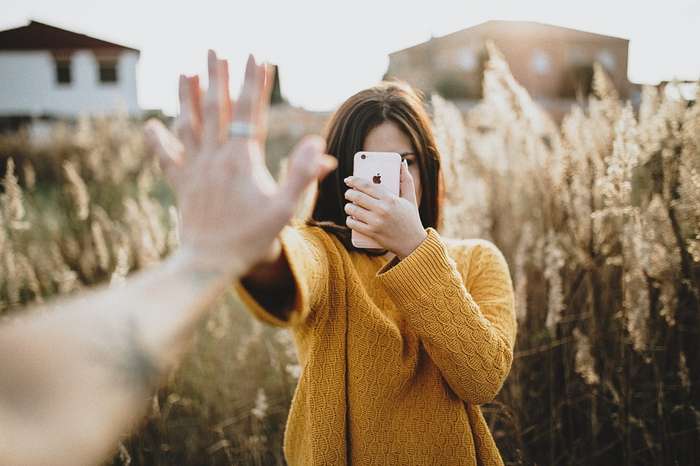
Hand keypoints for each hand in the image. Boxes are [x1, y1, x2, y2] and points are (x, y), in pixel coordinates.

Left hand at [145, 50, 335, 276]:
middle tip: (216, 51)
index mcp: (242, 160)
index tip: (257, 57)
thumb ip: (303, 175)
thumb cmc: (252, 238)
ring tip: (187, 72)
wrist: (211, 263)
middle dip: (218, 76)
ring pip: (189, 124)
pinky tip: (151, 125)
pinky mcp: (181, 184)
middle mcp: (215, 157)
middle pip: (216, 108)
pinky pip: (167, 156)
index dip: (255, 82)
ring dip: (187, 96)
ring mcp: (195, 169)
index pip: (251, 112)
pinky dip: (158, 140)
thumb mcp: (286, 209)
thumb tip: (319, 145)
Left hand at [344, 160, 426, 258]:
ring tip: (350, 206)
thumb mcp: (411, 198)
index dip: (354, 180)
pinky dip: (349, 219)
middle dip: (349, 193)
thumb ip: (406, 179)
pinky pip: (353, 223)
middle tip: (349, 193)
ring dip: (348, 206)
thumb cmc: (411, 219)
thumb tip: (402, 163)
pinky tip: (351, 217)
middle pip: (357, 196)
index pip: (367, 185)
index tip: (348, 180)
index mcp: (390, 198)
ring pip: (352, 209)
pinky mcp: (371, 233)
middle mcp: (382, 209)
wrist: (413, 243)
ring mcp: (376, 222)